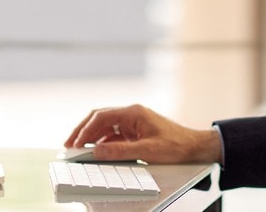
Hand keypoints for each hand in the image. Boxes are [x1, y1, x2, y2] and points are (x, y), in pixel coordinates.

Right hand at [64, 104, 221, 164]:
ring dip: (92, 137)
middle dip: (83, 131)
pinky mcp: (136, 132)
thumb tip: (97, 151)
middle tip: (70, 145)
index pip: (101, 116)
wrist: (195, 147)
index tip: (75, 143)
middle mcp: (132, 114)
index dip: (85, 130)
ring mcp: (133, 122)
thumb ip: (120, 151)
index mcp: (133, 113)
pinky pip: (114, 135)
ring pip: (106, 127)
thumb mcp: (147, 151)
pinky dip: (104, 142)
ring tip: (80, 150)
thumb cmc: (176, 145)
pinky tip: (98, 152)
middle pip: (100, 118)